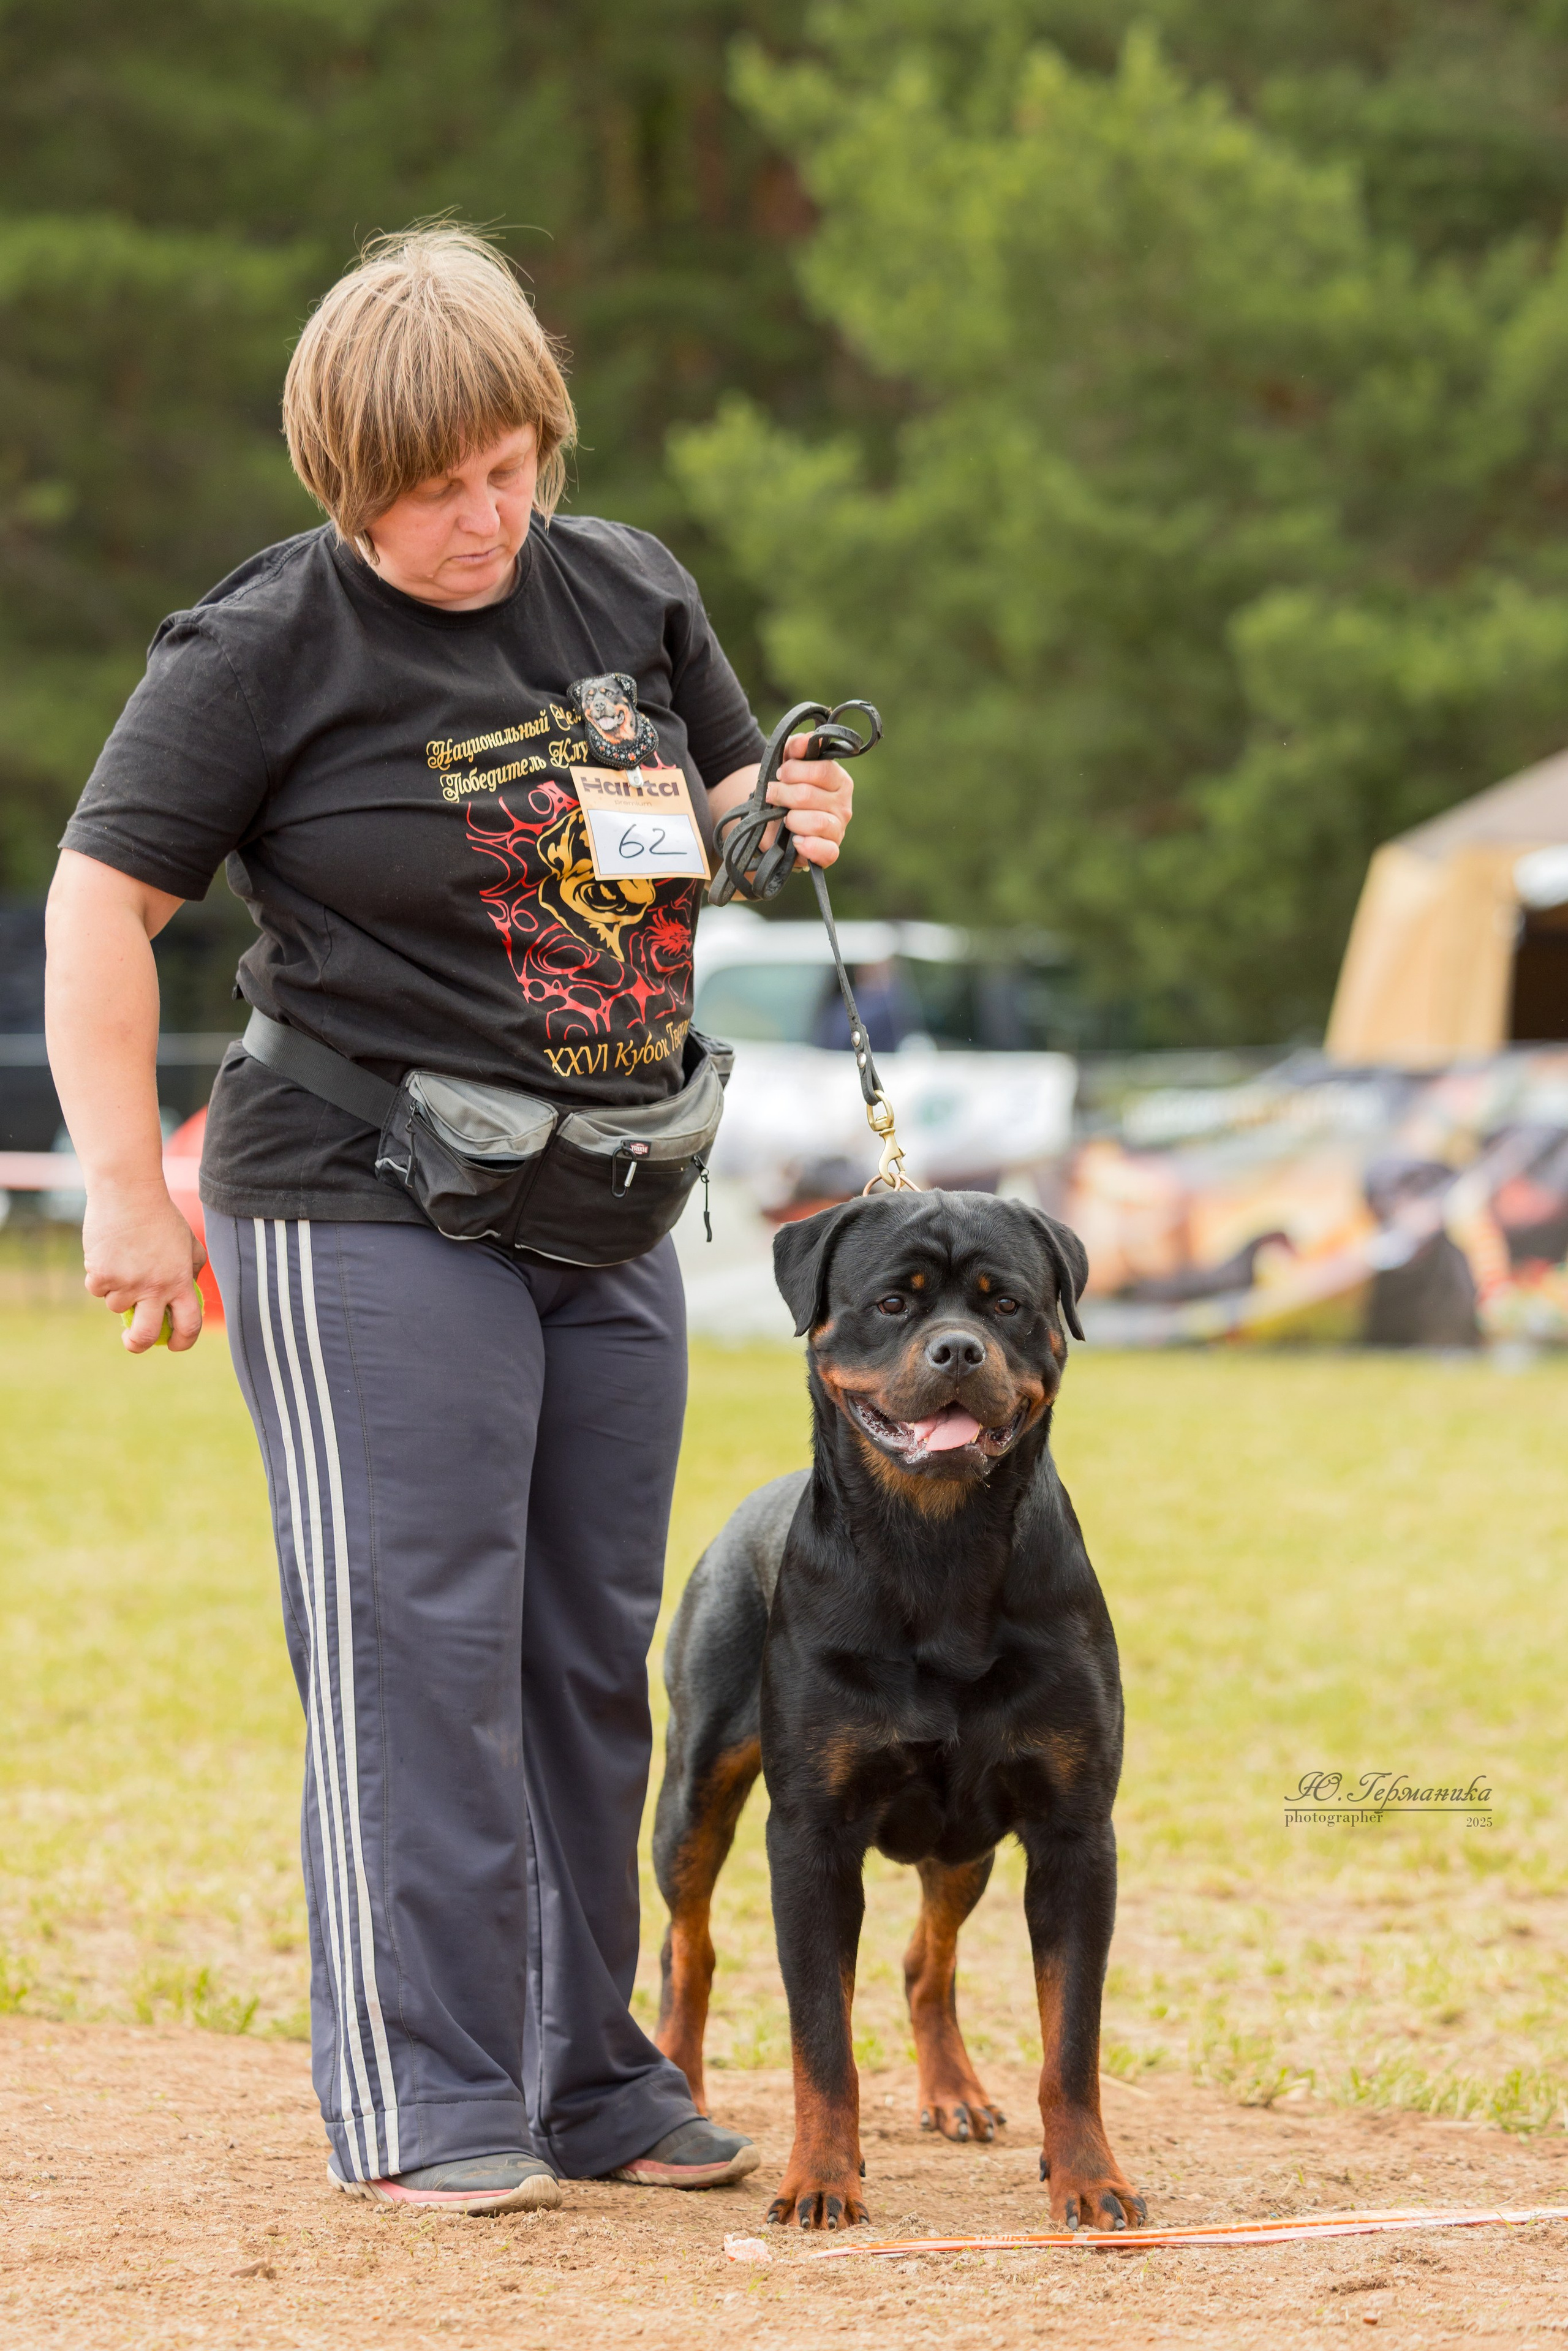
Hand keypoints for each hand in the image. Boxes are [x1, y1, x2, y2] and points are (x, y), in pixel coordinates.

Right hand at [82, 1182, 206, 1353]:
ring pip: (117, 1306)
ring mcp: (126, 1283)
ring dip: (118, 1291)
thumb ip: (190, 1271)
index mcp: (181, 1281)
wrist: (128, 1192)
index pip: (189, 1325)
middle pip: (147, 1335)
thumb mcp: (188, 1244)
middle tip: (133, 1340)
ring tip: (124, 1260)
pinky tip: (109, 1253)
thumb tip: (185, 1297)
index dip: (183, 1341)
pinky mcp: (101, 1275)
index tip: (174, 1344)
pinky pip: (97, 1289)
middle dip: (138, 1344)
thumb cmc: (160, 1217)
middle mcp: (155, 1287)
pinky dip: (100, 1276)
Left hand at [766, 734, 853, 869]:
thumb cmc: (786, 789)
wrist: (775, 822)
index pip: (822, 771)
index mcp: (839, 780)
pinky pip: (827, 852)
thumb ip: (795, 747)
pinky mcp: (831, 851)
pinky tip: (795, 841)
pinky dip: (808, 846)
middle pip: (809, 795)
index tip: (780, 774)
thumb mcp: (786, 763)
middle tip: (772, 794)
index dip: (795, 771)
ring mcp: (839, 829)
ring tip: (784, 819)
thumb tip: (805, 741)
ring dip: (791, 819)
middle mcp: (844, 804)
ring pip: (816, 822)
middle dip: (783, 794)